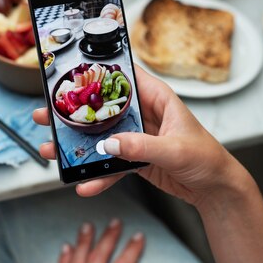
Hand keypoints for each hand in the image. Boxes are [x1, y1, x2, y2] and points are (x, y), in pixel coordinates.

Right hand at [33, 65, 252, 209]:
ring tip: (51, 150)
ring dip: (76, 145)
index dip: (98, 72)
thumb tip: (109, 144)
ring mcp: (136, 137)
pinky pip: (110, 164)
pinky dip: (97, 175)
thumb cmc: (206, 158)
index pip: (124, 77)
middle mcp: (143, 114)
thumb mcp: (175, 150)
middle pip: (102, 108)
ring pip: (100, 137)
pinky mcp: (134, 158)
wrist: (215, 189)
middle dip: (74, 112)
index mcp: (157, 98)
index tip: (69, 74)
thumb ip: (141, 147)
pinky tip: (84, 184)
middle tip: (47, 114)